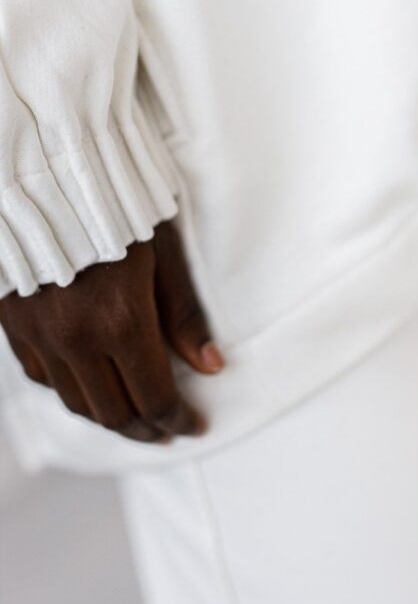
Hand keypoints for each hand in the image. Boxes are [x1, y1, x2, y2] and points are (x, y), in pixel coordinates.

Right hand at [0, 220, 224, 443]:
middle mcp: (74, 337)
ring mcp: (37, 333)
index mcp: (120, 320)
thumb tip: (211, 367)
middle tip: (168, 430)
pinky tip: (90, 388)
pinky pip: (42, 377)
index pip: (154, 398)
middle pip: (114, 412)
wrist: (46, 172)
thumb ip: (184, 314)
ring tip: (135, 418)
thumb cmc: (116, 202)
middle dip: (147, 429)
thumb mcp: (163, 251)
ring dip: (110, 418)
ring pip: (76, 403)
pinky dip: (71, 392)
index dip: (177, 421)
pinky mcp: (12, 323)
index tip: (193, 426)